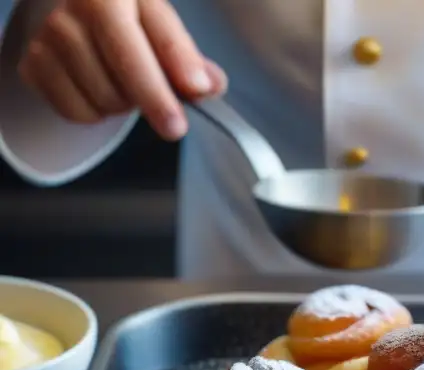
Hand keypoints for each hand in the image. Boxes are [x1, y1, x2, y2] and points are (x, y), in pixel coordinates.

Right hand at [18, 0, 227, 140]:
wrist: (77, 15)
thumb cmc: (129, 23)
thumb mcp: (163, 29)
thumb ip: (189, 58)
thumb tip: (209, 86)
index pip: (152, 34)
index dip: (174, 69)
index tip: (192, 99)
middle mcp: (77, 5)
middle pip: (124, 72)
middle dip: (152, 99)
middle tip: (173, 123)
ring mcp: (49, 34)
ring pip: (102, 98)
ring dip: (123, 105)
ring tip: (124, 84)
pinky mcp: (32, 64)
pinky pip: (76, 112)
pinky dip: (95, 113)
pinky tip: (98, 89)